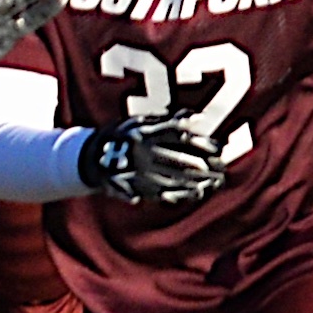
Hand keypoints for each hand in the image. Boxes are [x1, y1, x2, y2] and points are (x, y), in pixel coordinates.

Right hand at [79, 113, 226, 207]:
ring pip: (173, 179)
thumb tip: (195, 117)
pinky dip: (182, 194)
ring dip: (197, 182)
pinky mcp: (137, 188)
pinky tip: (198, 193)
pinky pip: (162, 193)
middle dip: (202, 165)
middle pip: (177, 159)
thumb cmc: (123, 135)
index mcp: (142, 132)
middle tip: (222, 167)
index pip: (175, 133)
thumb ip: (165, 120)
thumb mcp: (139, 121)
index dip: (198, 140)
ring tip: (216, 181)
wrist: (90, 158)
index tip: (217, 145)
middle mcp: (140, 152)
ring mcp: (138, 172)